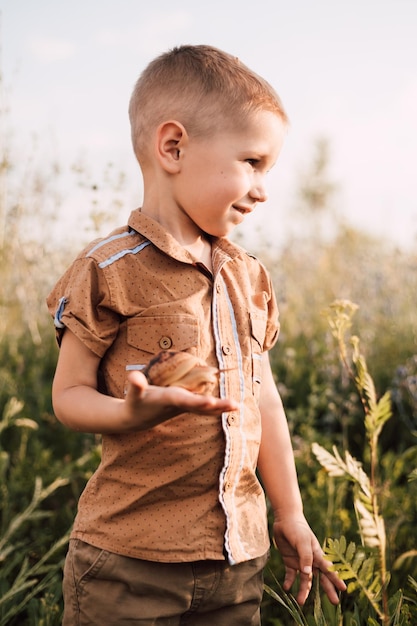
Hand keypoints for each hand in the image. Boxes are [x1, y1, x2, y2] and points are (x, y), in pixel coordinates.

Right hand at [123, 370, 238, 430]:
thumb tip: (133, 376)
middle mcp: (179, 406)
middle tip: (234, 405)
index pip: (184, 401)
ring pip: (205, 409)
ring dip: (221, 408)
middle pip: (200, 407)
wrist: (136, 420)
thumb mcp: (133, 394)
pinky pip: (204, 409)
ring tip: (237, 406)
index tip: (210, 401)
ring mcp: (184, 409)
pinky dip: (217, 408)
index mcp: (168, 400)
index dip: (196, 401)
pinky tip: (231, 407)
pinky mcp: (186, 408)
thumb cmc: (135, 403)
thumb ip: (135, 385)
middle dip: (217, 406)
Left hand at [273, 517, 345, 605]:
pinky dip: (289, 581)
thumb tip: (308, 574)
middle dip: (327, 590)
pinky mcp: (289, 561)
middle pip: (321, 578)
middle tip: (334, 602)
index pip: (329, 569)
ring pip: (305, 579)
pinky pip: (290, 574)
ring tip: (300, 602)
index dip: (336, 579)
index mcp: (318, 554)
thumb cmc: (297, 529)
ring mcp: (300, 561)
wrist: (285, 519)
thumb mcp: (302, 541)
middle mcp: (311, 560)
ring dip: (304, 590)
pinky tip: (287, 588)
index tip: (344, 589)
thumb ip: (305, 557)